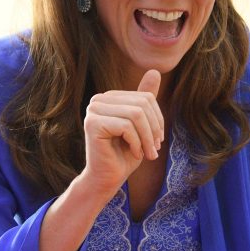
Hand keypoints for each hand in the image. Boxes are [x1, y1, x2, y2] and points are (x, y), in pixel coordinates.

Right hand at [79, 70, 163, 197]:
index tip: (157, 140)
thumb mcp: (141, 126)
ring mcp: (93, 110)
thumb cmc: (124, 154)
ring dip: (147, 138)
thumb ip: (144, 100)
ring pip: (136, 115)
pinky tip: (134, 153)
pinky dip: (136, 143)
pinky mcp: (92, 123)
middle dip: (154, 129)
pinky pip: (127, 126)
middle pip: (142, 104)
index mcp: (110, 97)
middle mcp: (99, 100)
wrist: (107, 179)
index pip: (145, 98)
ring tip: (148, 154)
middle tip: (155, 149)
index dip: (157, 119)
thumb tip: (154, 71)